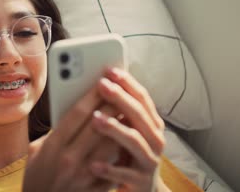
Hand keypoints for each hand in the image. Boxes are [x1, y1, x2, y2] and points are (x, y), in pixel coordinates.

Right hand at [23, 84, 121, 190]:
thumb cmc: (36, 178)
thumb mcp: (35, 151)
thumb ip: (53, 132)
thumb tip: (71, 112)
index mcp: (53, 147)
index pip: (77, 114)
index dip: (92, 95)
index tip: (102, 81)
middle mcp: (70, 159)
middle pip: (98, 125)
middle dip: (112, 104)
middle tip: (120, 90)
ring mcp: (84, 176)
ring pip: (112, 144)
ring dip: (122, 126)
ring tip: (128, 112)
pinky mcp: (96, 189)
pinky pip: (115, 166)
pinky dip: (122, 151)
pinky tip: (127, 139)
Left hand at [89, 68, 167, 191]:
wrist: (142, 191)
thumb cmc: (127, 154)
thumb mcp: (126, 131)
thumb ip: (117, 112)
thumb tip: (97, 83)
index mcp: (151, 124)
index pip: (142, 98)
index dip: (127, 82)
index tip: (110, 69)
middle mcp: (155, 140)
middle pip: (139, 115)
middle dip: (120, 98)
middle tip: (101, 85)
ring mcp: (149, 161)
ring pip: (135, 141)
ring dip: (115, 128)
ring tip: (95, 118)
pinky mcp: (140, 182)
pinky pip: (124, 174)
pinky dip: (109, 169)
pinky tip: (93, 164)